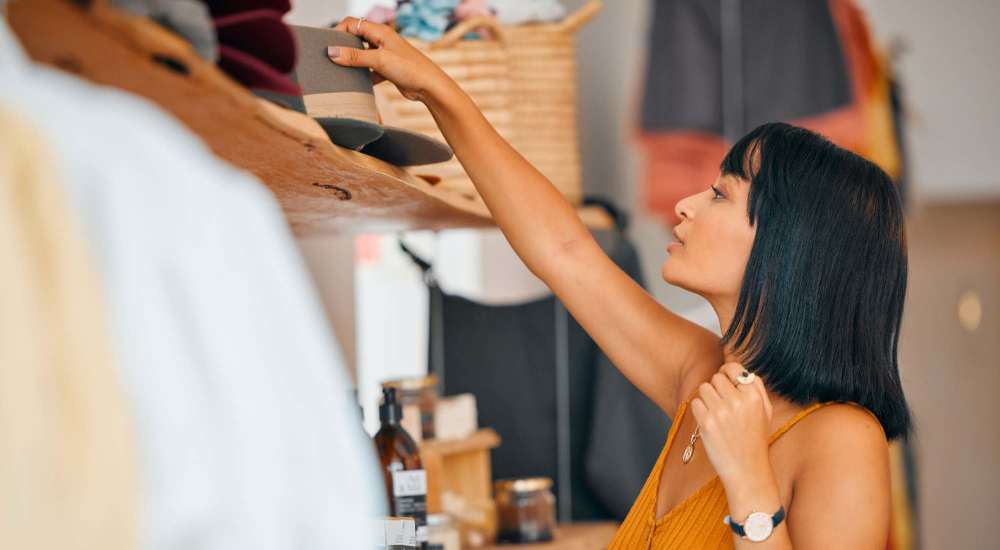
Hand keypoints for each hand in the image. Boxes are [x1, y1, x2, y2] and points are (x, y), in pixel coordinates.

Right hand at [329, 17, 452, 102]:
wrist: (430, 87)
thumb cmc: (410, 69)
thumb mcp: (379, 60)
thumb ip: (355, 56)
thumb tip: (332, 52)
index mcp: (380, 32)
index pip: (352, 23)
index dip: (338, 31)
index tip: (328, 44)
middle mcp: (382, 41)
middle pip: (356, 38)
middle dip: (343, 47)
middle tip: (331, 58)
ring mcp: (385, 55)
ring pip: (362, 56)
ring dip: (353, 63)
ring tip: (340, 72)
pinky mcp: (387, 70)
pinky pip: (369, 70)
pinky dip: (362, 76)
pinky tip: (357, 84)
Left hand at [688, 363, 773, 482]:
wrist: (747, 469)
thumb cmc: (755, 439)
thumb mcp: (766, 411)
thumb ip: (756, 388)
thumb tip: (740, 370)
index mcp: (754, 397)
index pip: (733, 368)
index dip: (727, 373)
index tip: (726, 382)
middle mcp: (738, 401)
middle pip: (716, 378)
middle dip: (717, 389)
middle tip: (723, 405)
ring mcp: (721, 412)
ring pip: (704, 388)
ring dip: (707, 399)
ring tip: (717, 414)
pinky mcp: (707, 423)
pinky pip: (695, 403)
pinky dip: (699, 411)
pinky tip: (710, 422)